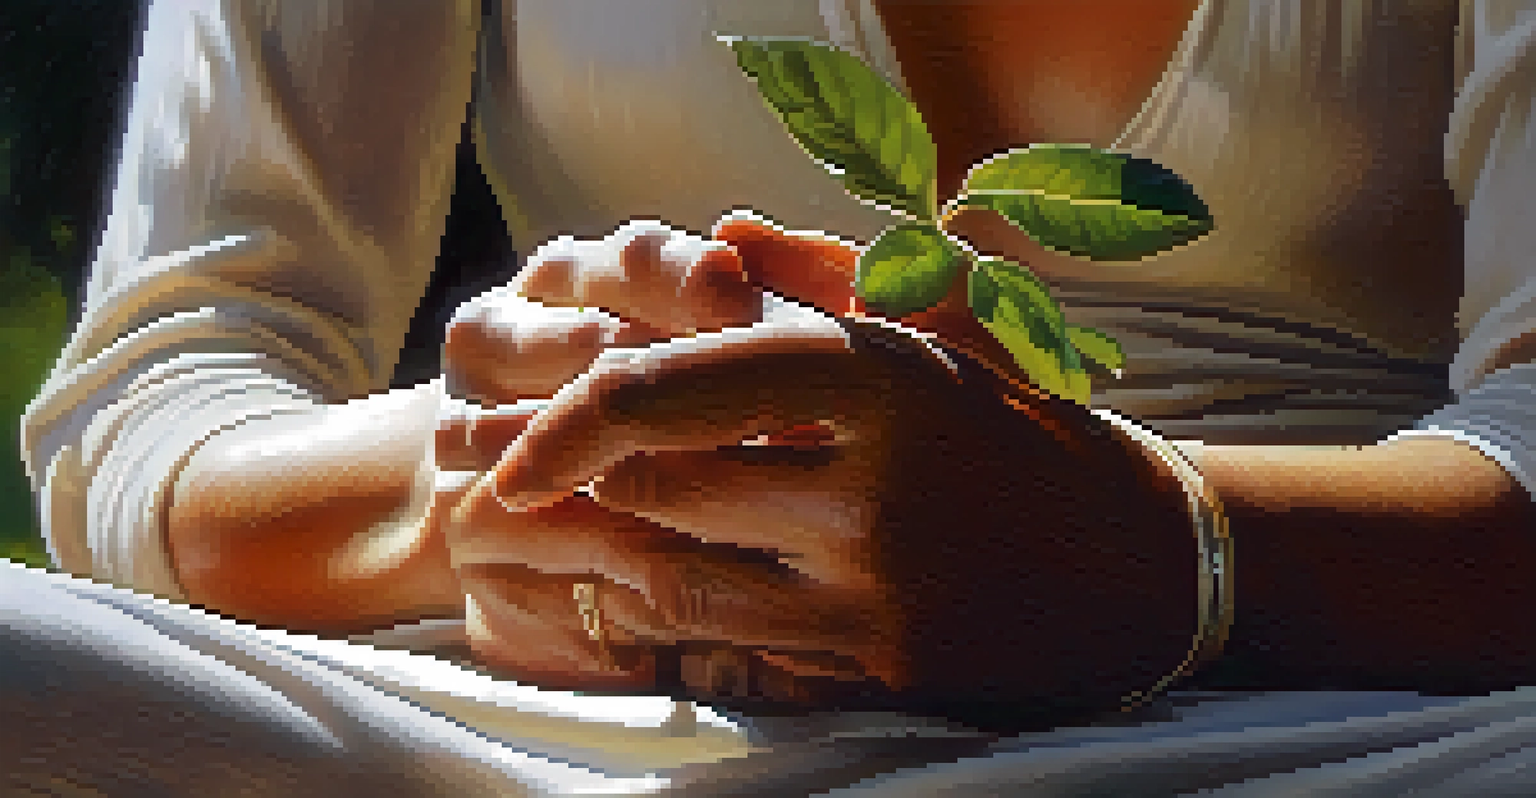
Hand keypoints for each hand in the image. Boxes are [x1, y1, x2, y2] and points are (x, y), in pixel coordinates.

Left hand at [440, 214, 1199, 727]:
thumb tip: (710, 241)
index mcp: (873, 379)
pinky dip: (667, 628)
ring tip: (559, 546)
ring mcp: (874, 593)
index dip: (564, 420)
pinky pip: (731, 654)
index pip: (673, 389)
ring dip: (605, 563)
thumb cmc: (1022, 429)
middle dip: (558, 494)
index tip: (508, 451)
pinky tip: (635, 605)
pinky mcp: (883, 671)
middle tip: (490, 490)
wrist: (1141, 564)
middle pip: (654, 492)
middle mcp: (867, 487)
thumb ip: (818, 275)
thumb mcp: (941, 331)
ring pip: (676, 584)